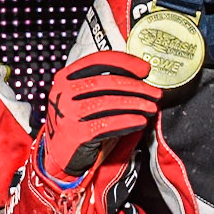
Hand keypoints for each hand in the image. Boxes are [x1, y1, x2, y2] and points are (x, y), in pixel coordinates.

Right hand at [41, 50, 162, 177]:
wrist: (57, 152)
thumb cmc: (75, 121)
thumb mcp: (80, 97)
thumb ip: (101, 85)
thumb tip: (139, 78)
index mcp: (66, 77)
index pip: (99, 60)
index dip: (125, 62)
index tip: (145, 69)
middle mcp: (64, 92)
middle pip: (107, 81)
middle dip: (136, 86)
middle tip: (155, 93)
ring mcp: (68, 113)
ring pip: (109, 102)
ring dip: (135, 104)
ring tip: (151, 108)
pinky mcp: (76, 133)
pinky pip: (108, 124)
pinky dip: (127, 121)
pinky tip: (140, 121)